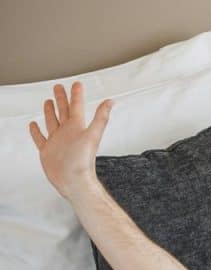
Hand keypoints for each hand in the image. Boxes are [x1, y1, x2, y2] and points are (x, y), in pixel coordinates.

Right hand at [28, 82, 112, 198]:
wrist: (74, 181)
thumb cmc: (83, 161)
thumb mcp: (93, 135)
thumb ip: (101, 118)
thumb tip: (112, 101)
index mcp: (77, 127)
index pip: (76, 106)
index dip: (76, 94)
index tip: (76, 84)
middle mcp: (67, 132)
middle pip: (63, 111)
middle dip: (61, 99)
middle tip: (58, 87)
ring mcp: (57, 141)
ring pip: (51, 121)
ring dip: (49, 111)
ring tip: (48, 101)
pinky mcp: (47, 150)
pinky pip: (40, 138)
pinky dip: (36, 131)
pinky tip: (34, 124)